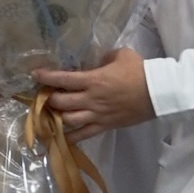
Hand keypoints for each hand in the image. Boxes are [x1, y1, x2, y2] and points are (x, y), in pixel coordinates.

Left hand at [34, 48, 154, 136]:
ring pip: (67, 120)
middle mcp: (91, 99)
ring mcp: (97, 115)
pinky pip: (83, 135)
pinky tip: (60, 136)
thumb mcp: (120, 55)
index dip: (45, 77)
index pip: (62, 79)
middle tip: (44, 94)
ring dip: (56, 117)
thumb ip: (104, 57)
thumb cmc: (139, 71)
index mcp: (93, 80)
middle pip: (60, 102)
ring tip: (51, 112)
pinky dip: (70, 137)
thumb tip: (95, 61)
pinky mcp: (105, 126)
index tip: (35, 75)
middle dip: (48, 98)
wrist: (158, 93)